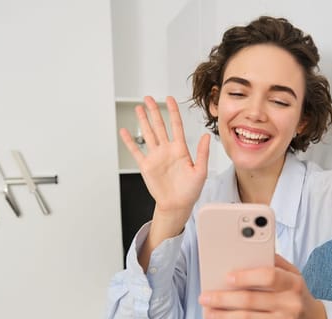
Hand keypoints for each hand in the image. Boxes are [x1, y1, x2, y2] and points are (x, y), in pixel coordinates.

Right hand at [120, 96, 210, 214]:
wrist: (177, 205)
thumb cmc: (190, 191)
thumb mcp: (201, 171)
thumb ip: (203, 153)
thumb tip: (206, 136)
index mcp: (180, 150)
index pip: (176, 125)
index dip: (173, 111)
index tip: (170, 99)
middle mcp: (167, 150)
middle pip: (159, 126)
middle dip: (154, 111)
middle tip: (149, 98)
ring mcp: (156, 157)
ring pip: (148, 134)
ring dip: (143, 121)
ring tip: (138, 108)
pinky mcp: (146, 166)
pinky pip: (136, 151)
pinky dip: (129, 141)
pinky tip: (124, 131)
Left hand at [198, 255, 331, 318]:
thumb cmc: (297, 294)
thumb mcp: (292, 273)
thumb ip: (273, 261)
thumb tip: (247, 251)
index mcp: (293, 284)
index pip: (269, 277)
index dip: (246, 276)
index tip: (227, 277)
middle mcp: (290, 304)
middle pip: (251, 301)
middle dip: (223, 299)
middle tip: (205, 297)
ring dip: (222, 316)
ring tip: (207, 312)